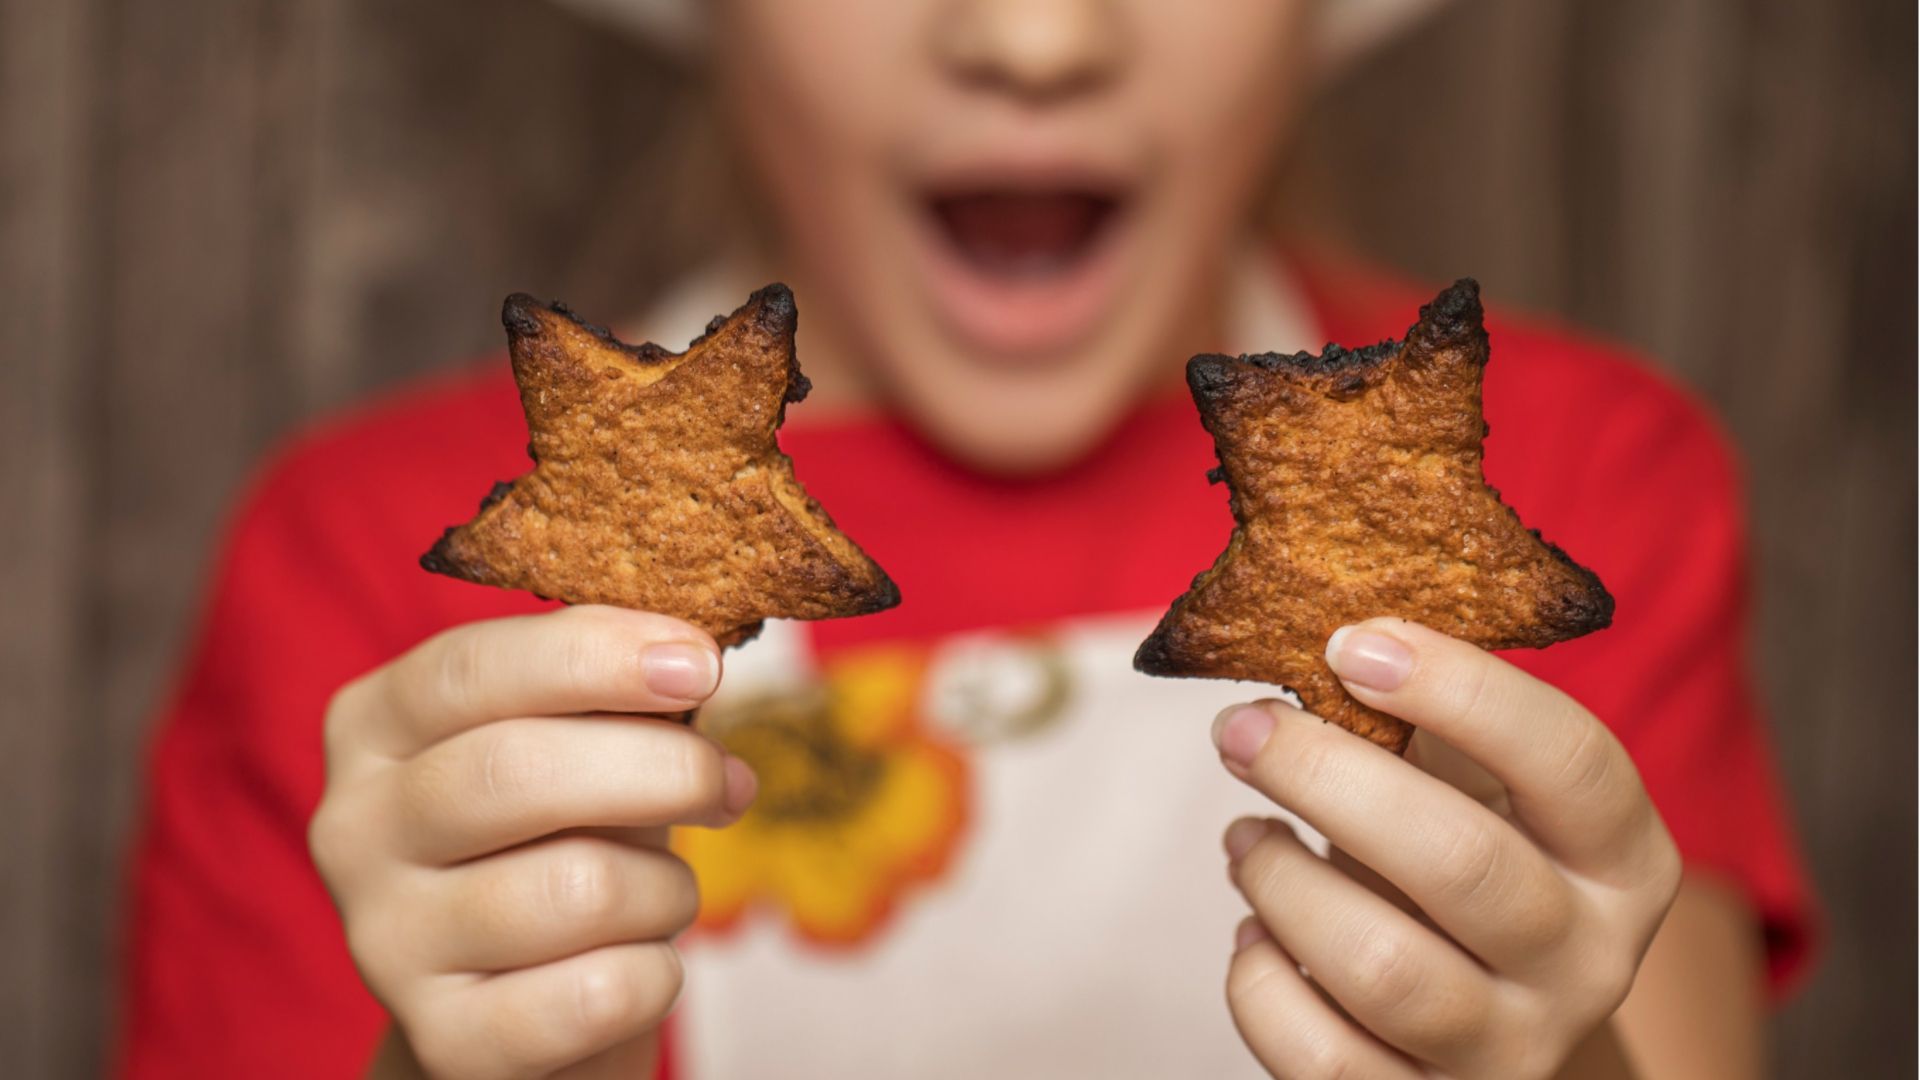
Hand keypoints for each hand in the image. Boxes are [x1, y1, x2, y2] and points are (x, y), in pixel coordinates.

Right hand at [309, 606, 756, 1079]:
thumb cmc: (563, 835)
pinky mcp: (444, 1038)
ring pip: (576, 889)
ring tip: (666, 892)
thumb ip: (618, 696)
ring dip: (665, 887)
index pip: (472, 667)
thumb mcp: (577, 743)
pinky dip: (656, 974)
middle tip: (728, 783)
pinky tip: (642, 962)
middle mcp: (352, 828)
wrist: (520, 997)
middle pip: (518, 770)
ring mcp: (386, 940)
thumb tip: (694, 661)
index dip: (595, 655)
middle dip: (662, 767)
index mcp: (374, 725)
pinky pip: (597, 994)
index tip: (699, 660)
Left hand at [1215, 618, 1680, 1079]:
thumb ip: (1421, 718)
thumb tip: (1298, 624)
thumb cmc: (1466, 862)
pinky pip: (1323, 1058)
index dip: (1458, 689)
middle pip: (1461, 864)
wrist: (1493, 1021)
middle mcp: (1588, 962)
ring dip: (1284, 882)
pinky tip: (1253, 934)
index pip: (1569, 760)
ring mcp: (1512, 1049)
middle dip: (1326, 777)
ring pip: (1385, 970)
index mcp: (1624, 859)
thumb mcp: (1480, 788)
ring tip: (1246, 837)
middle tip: (1242, 729)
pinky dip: (1260, 985)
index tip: (1347, 643)